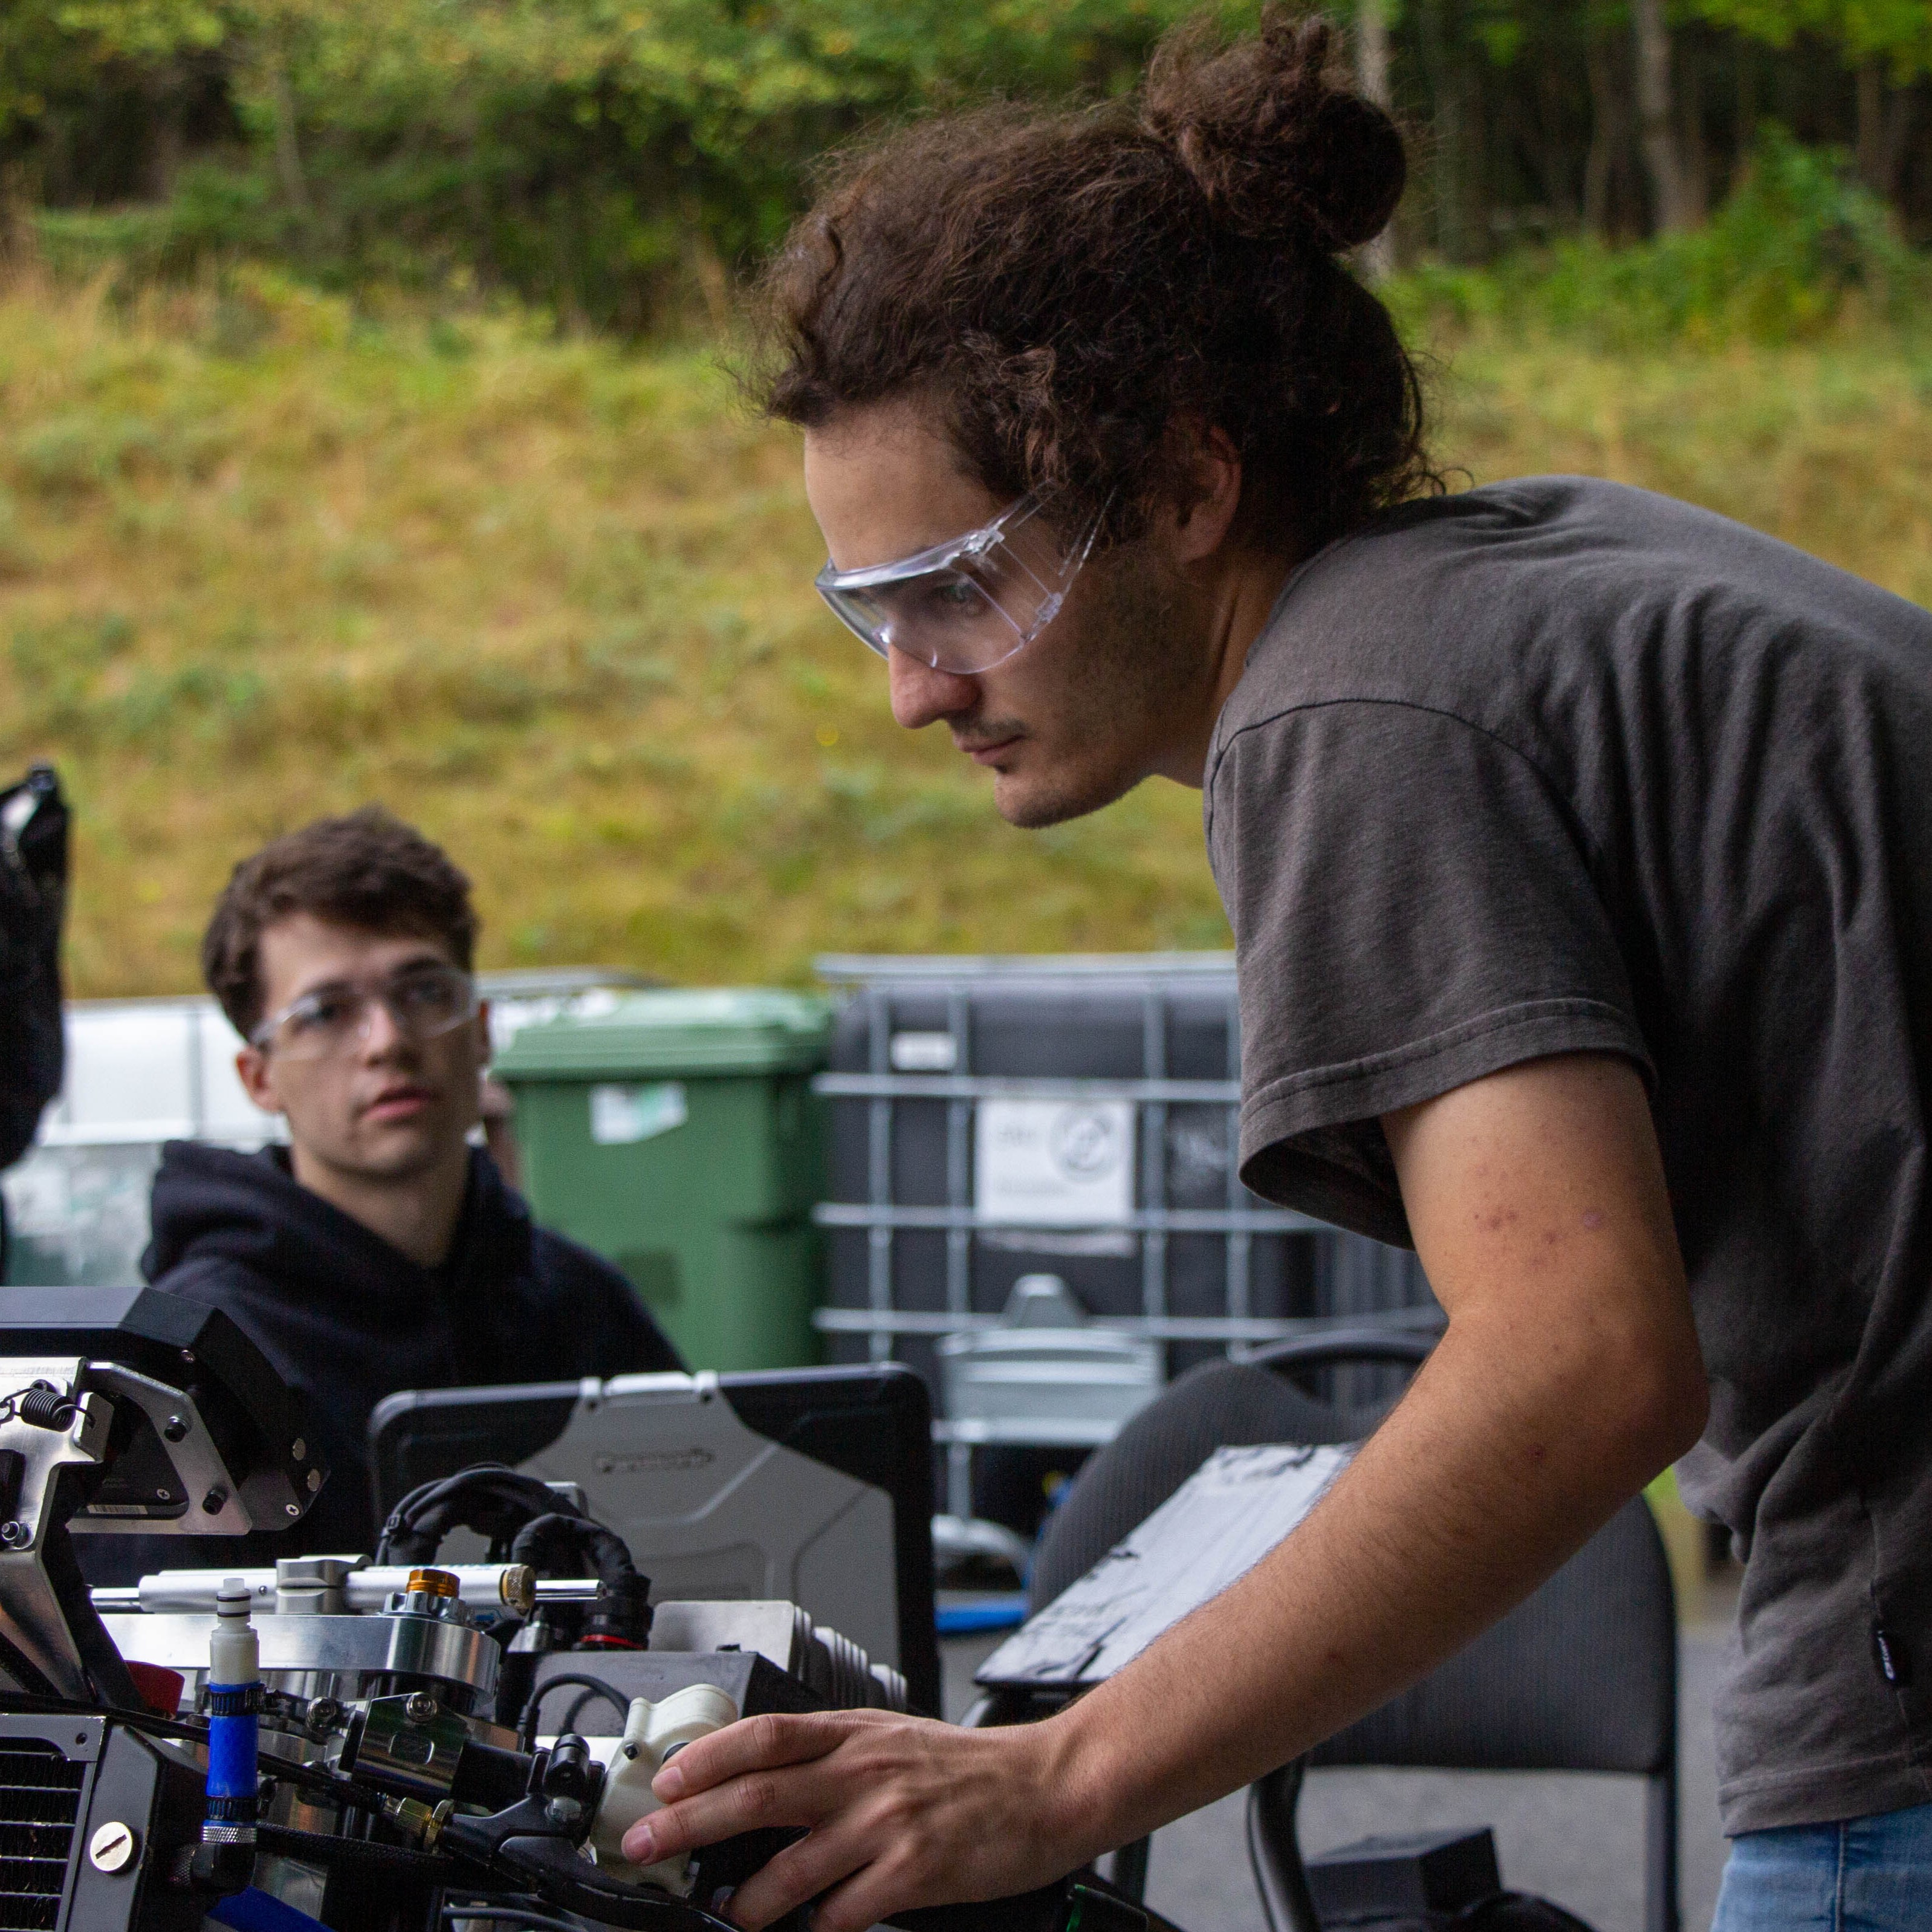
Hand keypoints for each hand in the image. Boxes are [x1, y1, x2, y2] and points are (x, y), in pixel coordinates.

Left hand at [620, 1707, 1096, 1931]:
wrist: (1044, 1786)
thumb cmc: (968, 1769)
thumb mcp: (893, 1738)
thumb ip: (834, 1754)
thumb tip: (765, 1777)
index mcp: (855, 1734)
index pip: (764, 1736)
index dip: (706, 1756)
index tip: (664, 1777)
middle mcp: (863, 1773)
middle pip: (756, 1794)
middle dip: (690, 1822)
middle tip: (647, 1843)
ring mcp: (887, 1823)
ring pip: (791, 1867)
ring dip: (745, 1901)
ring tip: (723, 1916)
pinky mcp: (914, 1872)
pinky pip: (844, 1911)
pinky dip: (816, 1927)